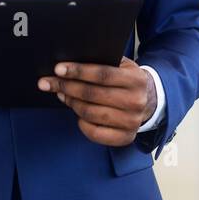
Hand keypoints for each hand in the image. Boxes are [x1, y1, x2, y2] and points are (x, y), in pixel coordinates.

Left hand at [39, 57, 156, 146]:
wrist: (149, 100)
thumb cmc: (128, 80)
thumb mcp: (123, 65)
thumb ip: (104, 62)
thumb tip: (71, 63)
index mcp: (136, 79)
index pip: (102, 74)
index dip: (78, 71)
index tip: (58, 69)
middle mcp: (135, 101)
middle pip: (93, 94)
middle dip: (67, 87)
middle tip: (48, 82)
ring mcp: (131, 122)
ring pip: (90, 113)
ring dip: (71, 103)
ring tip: (61, 94)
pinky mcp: (125, 137)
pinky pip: (95, 132)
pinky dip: (81, 123)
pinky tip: (76, 113)